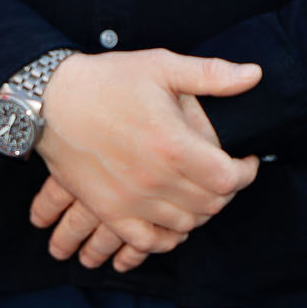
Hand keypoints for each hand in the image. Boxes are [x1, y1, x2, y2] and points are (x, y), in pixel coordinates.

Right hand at [34, 51, 261, 262]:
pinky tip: (174, 222)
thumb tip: (255, 75)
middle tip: (226, 173)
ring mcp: (130, 201)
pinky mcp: (108, 211)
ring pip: (184, 225)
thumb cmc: (109, 80)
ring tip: (202, 192)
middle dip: (227, 190)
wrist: (52, 101)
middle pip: (210, 204)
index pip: (228, 179)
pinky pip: (146, 241)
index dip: (246, 172)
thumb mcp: (163, 66)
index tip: (248, 160)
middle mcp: (155, 180)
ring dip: (201, 212)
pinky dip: (167, 238)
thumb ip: (212, 75)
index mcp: (173, 145)